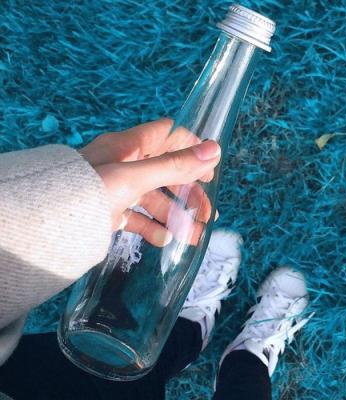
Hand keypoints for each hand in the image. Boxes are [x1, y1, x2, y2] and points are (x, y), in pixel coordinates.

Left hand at [80, 119, 220, 246]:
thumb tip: (215, 149)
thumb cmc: (90, 190)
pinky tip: (163, 240)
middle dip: (189, 192)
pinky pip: (136, 216)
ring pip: (154, 198)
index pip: (168, 134)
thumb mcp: (135, 177)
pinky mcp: (110, 210)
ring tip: (191, 236)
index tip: (210, 168)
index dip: (192, 146)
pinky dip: (151, 227)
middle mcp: (125, 163)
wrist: (48, 224)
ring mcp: (118, 188)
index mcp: (130, 146)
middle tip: (206, 214)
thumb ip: (175, 166)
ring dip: (175, 216)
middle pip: (167, 171)